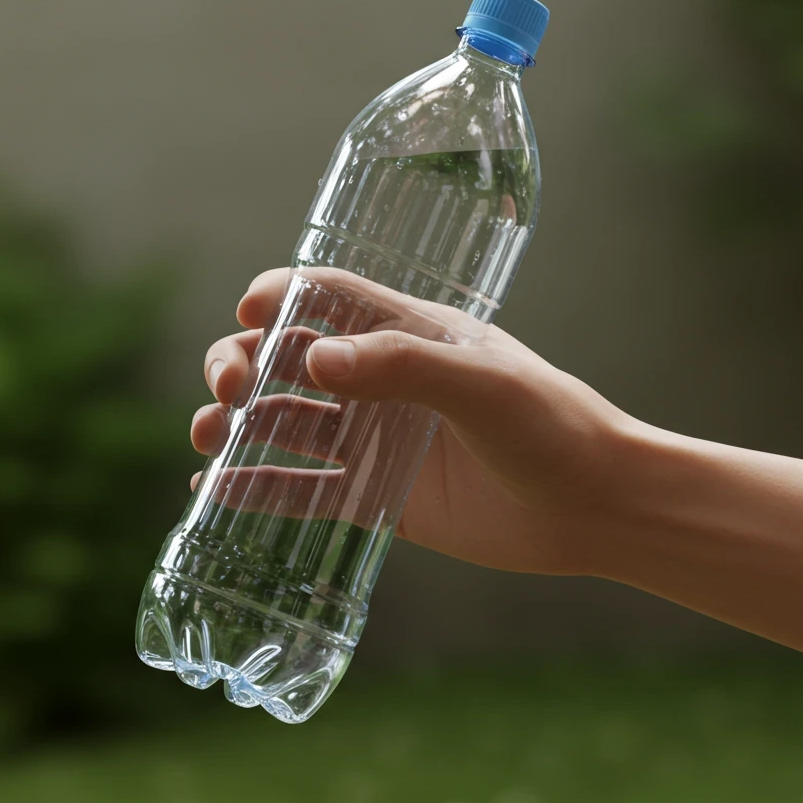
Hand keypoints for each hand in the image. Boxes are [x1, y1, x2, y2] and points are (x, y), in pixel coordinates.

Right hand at [190, 267, 632, 575]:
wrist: (596, 507)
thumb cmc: (553, 427)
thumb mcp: (483, 385)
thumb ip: (402, 366)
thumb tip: (311, 359)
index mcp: (411, 333)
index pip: (329, 295)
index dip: (279, 297)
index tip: (246, 313)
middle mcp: (386, 381)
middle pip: (290, 358)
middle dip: (242, 363)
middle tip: (228, 389)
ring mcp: (379, 439)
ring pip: (286, 422)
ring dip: (236, 425)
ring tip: (207, 440)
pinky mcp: (380, 497)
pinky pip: (304, 489)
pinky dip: (257, 488)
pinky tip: (213, 492)